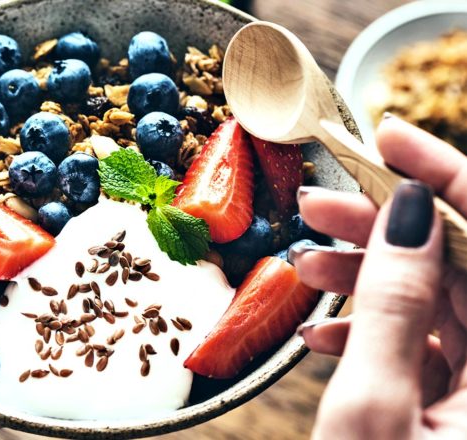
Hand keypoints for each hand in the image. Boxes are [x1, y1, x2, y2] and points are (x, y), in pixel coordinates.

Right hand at [291, 115, 466, 438]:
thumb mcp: (372, 406)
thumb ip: (394, 306)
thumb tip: (406, 214)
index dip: (446, 176)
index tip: (389, 136)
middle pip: (458, 262)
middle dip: (383, 226)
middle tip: (319, 202)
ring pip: (434, 299)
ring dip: (366, 276)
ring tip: (304, 264)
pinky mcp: (450, 407)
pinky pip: (420, 343)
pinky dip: (368, 328)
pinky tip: (321, 330)